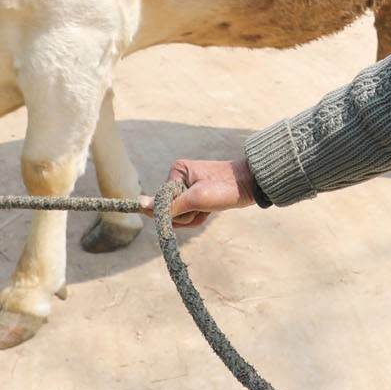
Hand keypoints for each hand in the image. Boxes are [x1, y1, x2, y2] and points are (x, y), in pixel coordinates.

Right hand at [140, 157, 256, 227]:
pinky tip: (209, 211)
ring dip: (193, 218)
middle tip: (204, 208)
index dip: (176, 212)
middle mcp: (178, 178)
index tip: (195, 206)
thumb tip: (139, 204)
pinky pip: (188, 215)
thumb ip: (168, 205)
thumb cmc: (225, 188)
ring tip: (208, 209)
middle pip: (169, 210)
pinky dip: (198, 217)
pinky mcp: (194, 196)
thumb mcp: (196, 199)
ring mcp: (186, 188)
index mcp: (176, 171)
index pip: (161, 202)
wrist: (251, 185)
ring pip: (179, 215)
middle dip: (186, 216)